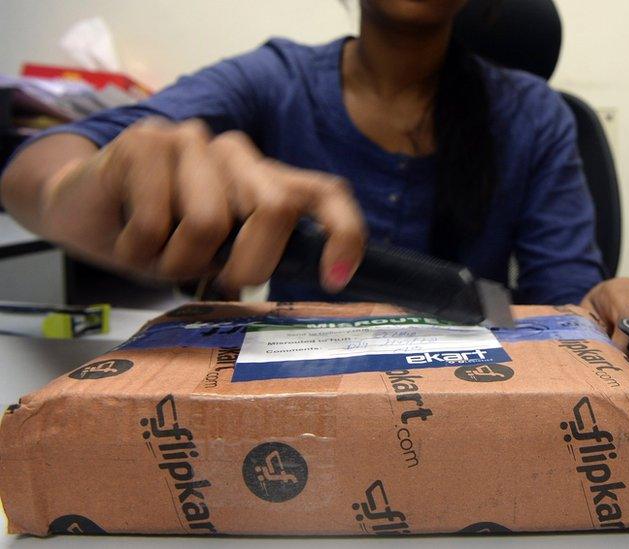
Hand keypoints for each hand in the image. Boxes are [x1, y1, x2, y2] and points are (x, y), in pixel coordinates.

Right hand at [37, 119, 366, 291]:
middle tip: (214, 277)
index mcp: (268, 178)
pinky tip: (127, 237)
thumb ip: (260, 254)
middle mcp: (239, 152)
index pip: (326, 194)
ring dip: (178, 261)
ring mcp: (193, 141)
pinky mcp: (145, 141)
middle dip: (247, 264)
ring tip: (159, 251)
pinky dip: (138, 251)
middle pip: (274, 209)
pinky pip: (154, 222)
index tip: (334, 281)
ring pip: (209, 222)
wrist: (83, 207)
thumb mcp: (221, 254)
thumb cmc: (162, 237)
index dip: (343, 234)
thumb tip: (319, 283)